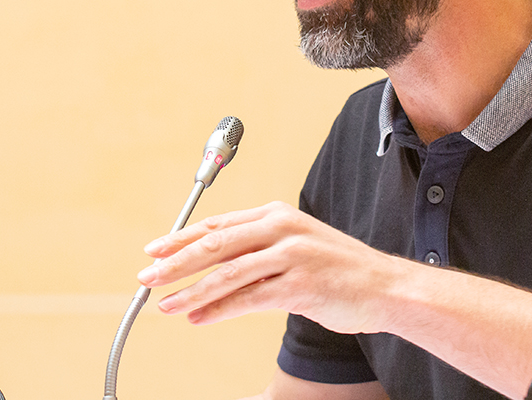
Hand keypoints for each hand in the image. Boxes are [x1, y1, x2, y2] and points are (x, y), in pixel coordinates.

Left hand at [137, 201, 399, 333]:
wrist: (384, 286)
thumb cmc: (337, 268)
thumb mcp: (295, 245)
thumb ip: (255, 250)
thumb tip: (208, 269)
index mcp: (277, 214)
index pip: (219, 223)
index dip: (182, 238)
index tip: (155, 251)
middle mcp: (282, 228)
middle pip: (216, 243)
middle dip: (176, 262)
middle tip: (146, 277)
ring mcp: (292, 255)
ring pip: (227, 273)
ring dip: (191, 291)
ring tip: (166, 305)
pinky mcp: (300, 285)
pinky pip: (249, 298)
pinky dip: (219, 309)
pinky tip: (199, 318)